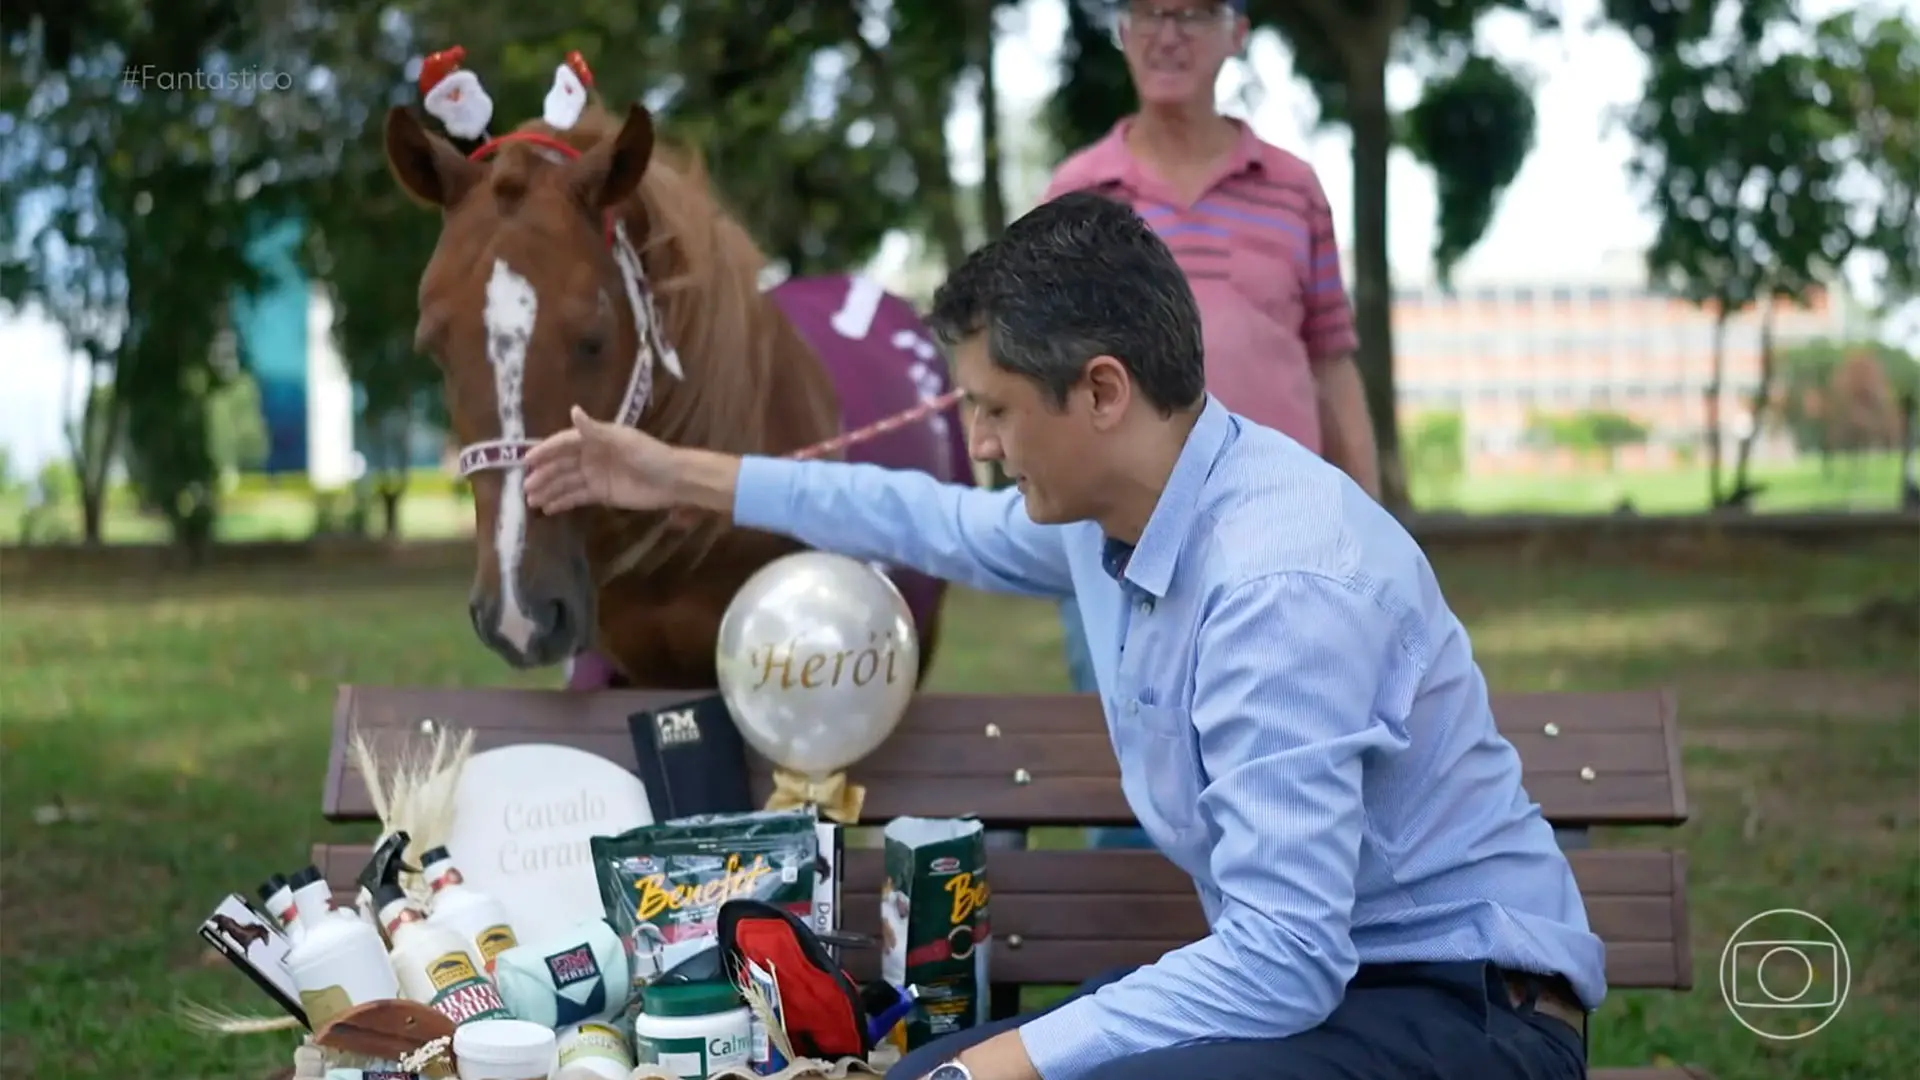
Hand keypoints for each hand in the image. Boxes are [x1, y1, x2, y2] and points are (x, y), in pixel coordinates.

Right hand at [524, 405, 676, 513]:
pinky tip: (548, 509)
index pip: (564, 443)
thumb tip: (573, 410)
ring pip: (566, 482)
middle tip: (526, 487)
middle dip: (543, 475)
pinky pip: (577, 497)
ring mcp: (595, 475)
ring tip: (532, 501)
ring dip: (549, 490)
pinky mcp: (601, 493)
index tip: (527, 460)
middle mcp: (591, 456)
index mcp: (595, 438)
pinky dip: (562, 502)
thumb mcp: (623, 441)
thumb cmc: (650, 455)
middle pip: (561, 465)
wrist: (674, 480)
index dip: (545, 450)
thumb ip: (595, 430)